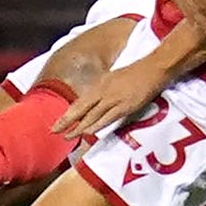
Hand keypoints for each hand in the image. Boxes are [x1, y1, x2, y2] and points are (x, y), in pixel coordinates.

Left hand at [54, 61, 168, 138]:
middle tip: (53, 131)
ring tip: (68, 136)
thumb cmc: (135, 73)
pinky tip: (88, 133)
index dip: (67, 114)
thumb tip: (94, 103)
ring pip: (92, 116)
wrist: (152, 68)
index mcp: (99, 85)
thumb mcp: (113, 79)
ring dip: (79, 127)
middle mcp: (103, 92)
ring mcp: (113, 99)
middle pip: (81, 110)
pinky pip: (107, 118)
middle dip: (66, 122)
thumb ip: (103, 91)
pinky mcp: (125, 106)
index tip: (56, 123)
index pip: (79, 103)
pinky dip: (97, 126)